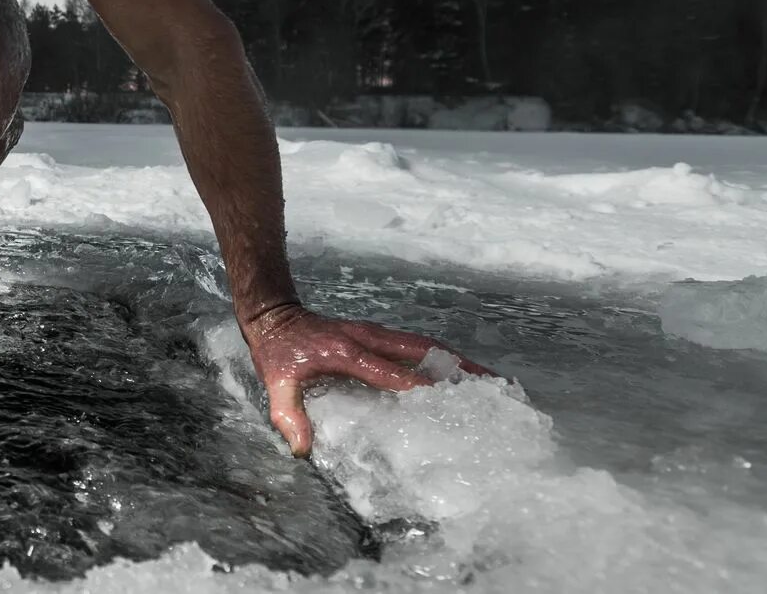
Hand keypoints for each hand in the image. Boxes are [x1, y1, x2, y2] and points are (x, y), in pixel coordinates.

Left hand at [240, 302, 495, 457]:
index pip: (391, 372)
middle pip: (422, 349)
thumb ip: (288, 415)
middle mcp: (368, 338)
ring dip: (455, 358)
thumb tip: (302, 450)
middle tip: (492, 383)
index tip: (450, 404)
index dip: (420, 387)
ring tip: (488, 377)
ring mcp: (375, 333)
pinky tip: (456, 371)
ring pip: (424, 343)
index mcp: (347, 352)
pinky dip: (439, 355)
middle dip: (458, 365)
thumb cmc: (277, 351)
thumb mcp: (275, 383)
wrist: (274, 315)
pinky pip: (415, 344)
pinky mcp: (377, 334)